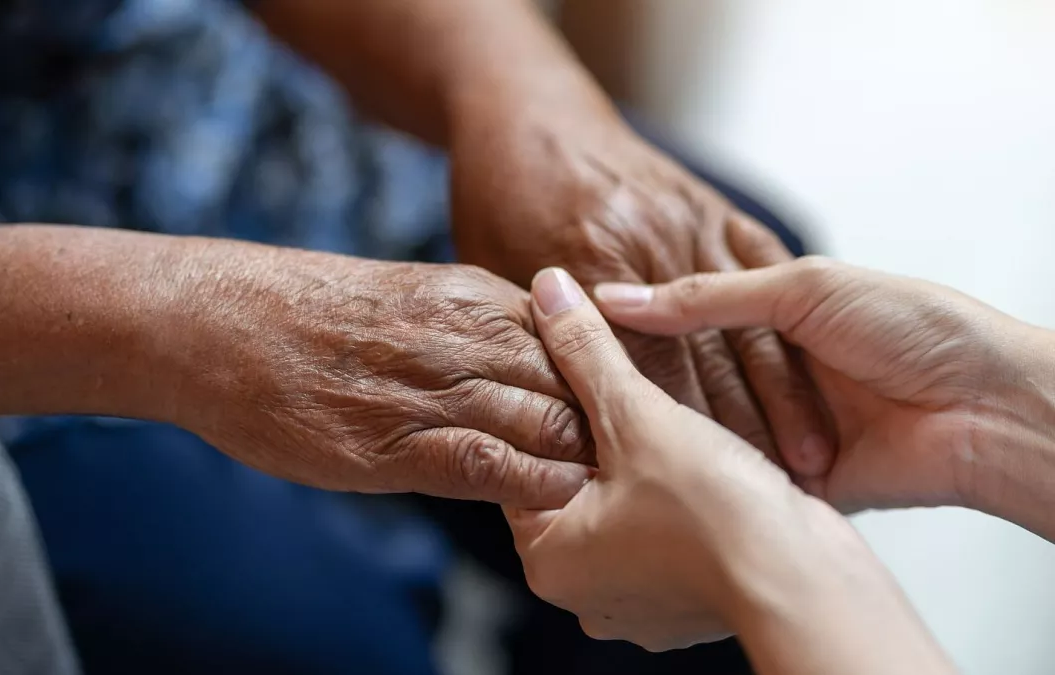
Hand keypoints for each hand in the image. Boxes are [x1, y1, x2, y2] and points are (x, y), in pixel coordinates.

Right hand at [162, 243, 593, 508]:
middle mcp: (465, 335)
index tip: (618, 413)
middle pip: (577, 382)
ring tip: (600, 489)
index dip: (606, 380)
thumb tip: (522, 364)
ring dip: (579, 459)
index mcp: (472, 295)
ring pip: (547, 421)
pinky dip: (532, 485)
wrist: (218, 321)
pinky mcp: (395, 443)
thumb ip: (470, 324)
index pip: (577, 340)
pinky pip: (491, 464)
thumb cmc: (305, 311)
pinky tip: (551, 499)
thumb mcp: (407, 294)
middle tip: (628, 460)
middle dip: (607, 424)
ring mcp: (431, 387)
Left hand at [449, 107, 830, 476]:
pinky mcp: (718, 213)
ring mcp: (686, 224)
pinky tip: (812, 385)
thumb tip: (544, 419)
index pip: (636, 372)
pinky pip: (766, 286)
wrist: (529, 112)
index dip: (670, 443)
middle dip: (734, 436)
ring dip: (781, 400)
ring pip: (740, 327)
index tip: (697, 501)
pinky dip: (787, 338)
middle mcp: (645, 243)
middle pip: (695, 358)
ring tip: (813, 466)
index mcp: (591, 263)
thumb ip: (533, 341)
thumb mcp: (497, 277)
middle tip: (771, 499)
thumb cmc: (501, 200)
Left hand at [505, 268, 836, 651]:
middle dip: (604, 438)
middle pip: (577, 486)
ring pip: (627, 508)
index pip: (526, 465)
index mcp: (548, 559)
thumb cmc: (716, 514)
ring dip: (645, 465)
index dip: (552, 409)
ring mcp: (638, 604)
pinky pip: (669, 533)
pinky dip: (681, 499)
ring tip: (667, 424)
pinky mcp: (689, 602)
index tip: (578, 372)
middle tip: (626, 393)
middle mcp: (584, 592)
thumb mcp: (637, 414)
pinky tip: (702, 466)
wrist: (807, 585)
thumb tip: (548, 290)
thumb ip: (587, 351)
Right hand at [594, 255, 1054, 512]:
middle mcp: (774, 368)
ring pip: (706, 427)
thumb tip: (620, 299)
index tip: (580, 325)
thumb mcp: (805, 289)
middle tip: (577, 386)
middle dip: (643, 380)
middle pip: (690, 375)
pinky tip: (658, 463)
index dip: (636, 321)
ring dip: (672, 426)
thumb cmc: (918, 328)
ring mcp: (781, 425)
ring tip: (603, 428)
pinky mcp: (794, 479)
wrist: (987, 408)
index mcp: (778, 310)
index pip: (686, 314)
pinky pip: (736, 474)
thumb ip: (708, 297)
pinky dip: (707, 470)